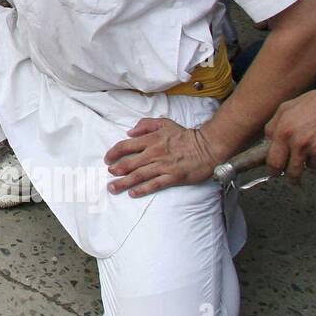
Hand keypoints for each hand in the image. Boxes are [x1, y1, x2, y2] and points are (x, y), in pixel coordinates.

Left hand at [104, 118, 219, 196]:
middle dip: (115, 170)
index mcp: (150, 139)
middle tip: (108, 175)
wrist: (208, 147)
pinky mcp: (172, 177)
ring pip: (138, 175)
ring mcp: (163, 166)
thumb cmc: (185, 135)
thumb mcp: (164, 123)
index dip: (113, 153)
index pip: (125, 146)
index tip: (107, 159)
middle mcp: (154, 153)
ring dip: (123, 182)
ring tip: (113, 188)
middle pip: (129, 163)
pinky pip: (154, 184)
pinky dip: (142, 189)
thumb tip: (129, 132)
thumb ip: (145, 125)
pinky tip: (133, 193)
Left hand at [263, 88, 315, 183]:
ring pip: (309, 167)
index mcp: (284, 132)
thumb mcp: (285, 109)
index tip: (274, 172)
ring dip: (309, 161)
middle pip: (291, 172)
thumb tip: (268, 143)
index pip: (273, 161)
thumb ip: (273, 127)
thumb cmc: (313, 104)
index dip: (273, 170)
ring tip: (313, 146)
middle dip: (291, 176)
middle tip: (292, 174)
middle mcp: (299, 143)